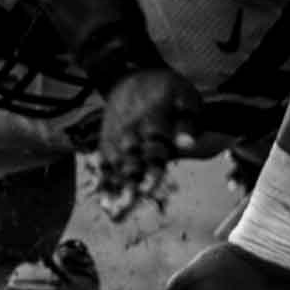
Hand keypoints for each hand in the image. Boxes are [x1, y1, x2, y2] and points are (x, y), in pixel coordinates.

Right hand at [96, 67, 202, 220]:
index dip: (153, 169)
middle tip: (128, 210)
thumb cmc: (165, 88)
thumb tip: (187, 144)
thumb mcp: (184, 96)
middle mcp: (131, 129)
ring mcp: (116, 136)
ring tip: (114, 214)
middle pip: (131, 161)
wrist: (130, 74)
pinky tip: (104, 202)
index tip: (152, 189)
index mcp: (153, 118)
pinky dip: (102, 181)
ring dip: (114, 190)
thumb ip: (187, 121)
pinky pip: (102, 162)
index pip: (154, 148)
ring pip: (114, 166)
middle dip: (129, 186)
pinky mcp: (106, 140)